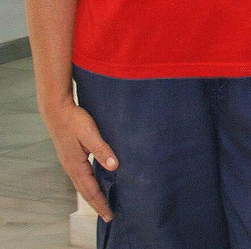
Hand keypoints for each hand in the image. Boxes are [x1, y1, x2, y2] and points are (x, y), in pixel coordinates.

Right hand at [40, 98, 115, 220]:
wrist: (57, 111)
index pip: (91, 190)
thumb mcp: (90, 134)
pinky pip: (81, 177)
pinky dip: (88, 186)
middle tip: (108, 216)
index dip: (101, 203)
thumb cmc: (75, 121)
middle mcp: (71, 168)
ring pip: (82, 185)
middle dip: (97, 204)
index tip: (109, 214)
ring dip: (92, 196)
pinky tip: (95, 185)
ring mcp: (70, 164)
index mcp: (76, 165)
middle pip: (85, 192)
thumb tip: (114, 166)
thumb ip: (102, 149)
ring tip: (102, 205)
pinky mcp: (71, 158)